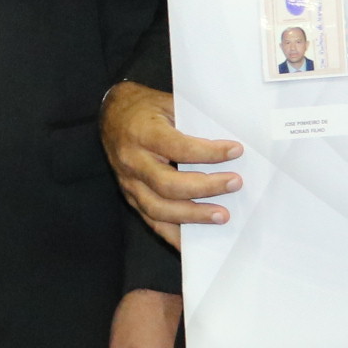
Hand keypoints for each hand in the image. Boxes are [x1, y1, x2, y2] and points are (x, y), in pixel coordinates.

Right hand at [101, 81, 244, 250]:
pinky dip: (174, 235)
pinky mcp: (131, 197)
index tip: (236, 151)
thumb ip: (193, 122)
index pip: (178, 148)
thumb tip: (229, 143)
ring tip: (222, 216)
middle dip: (206, 187)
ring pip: (159, 208)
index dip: (208, 153)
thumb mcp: (168, 103)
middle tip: (235, 184)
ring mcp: (129, 183)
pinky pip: (152, 221)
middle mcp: (132, 161)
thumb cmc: (145, 108)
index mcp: (142, 132)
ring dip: (193, 216)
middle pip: (168, 184)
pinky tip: (194, 244)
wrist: (111, 115)